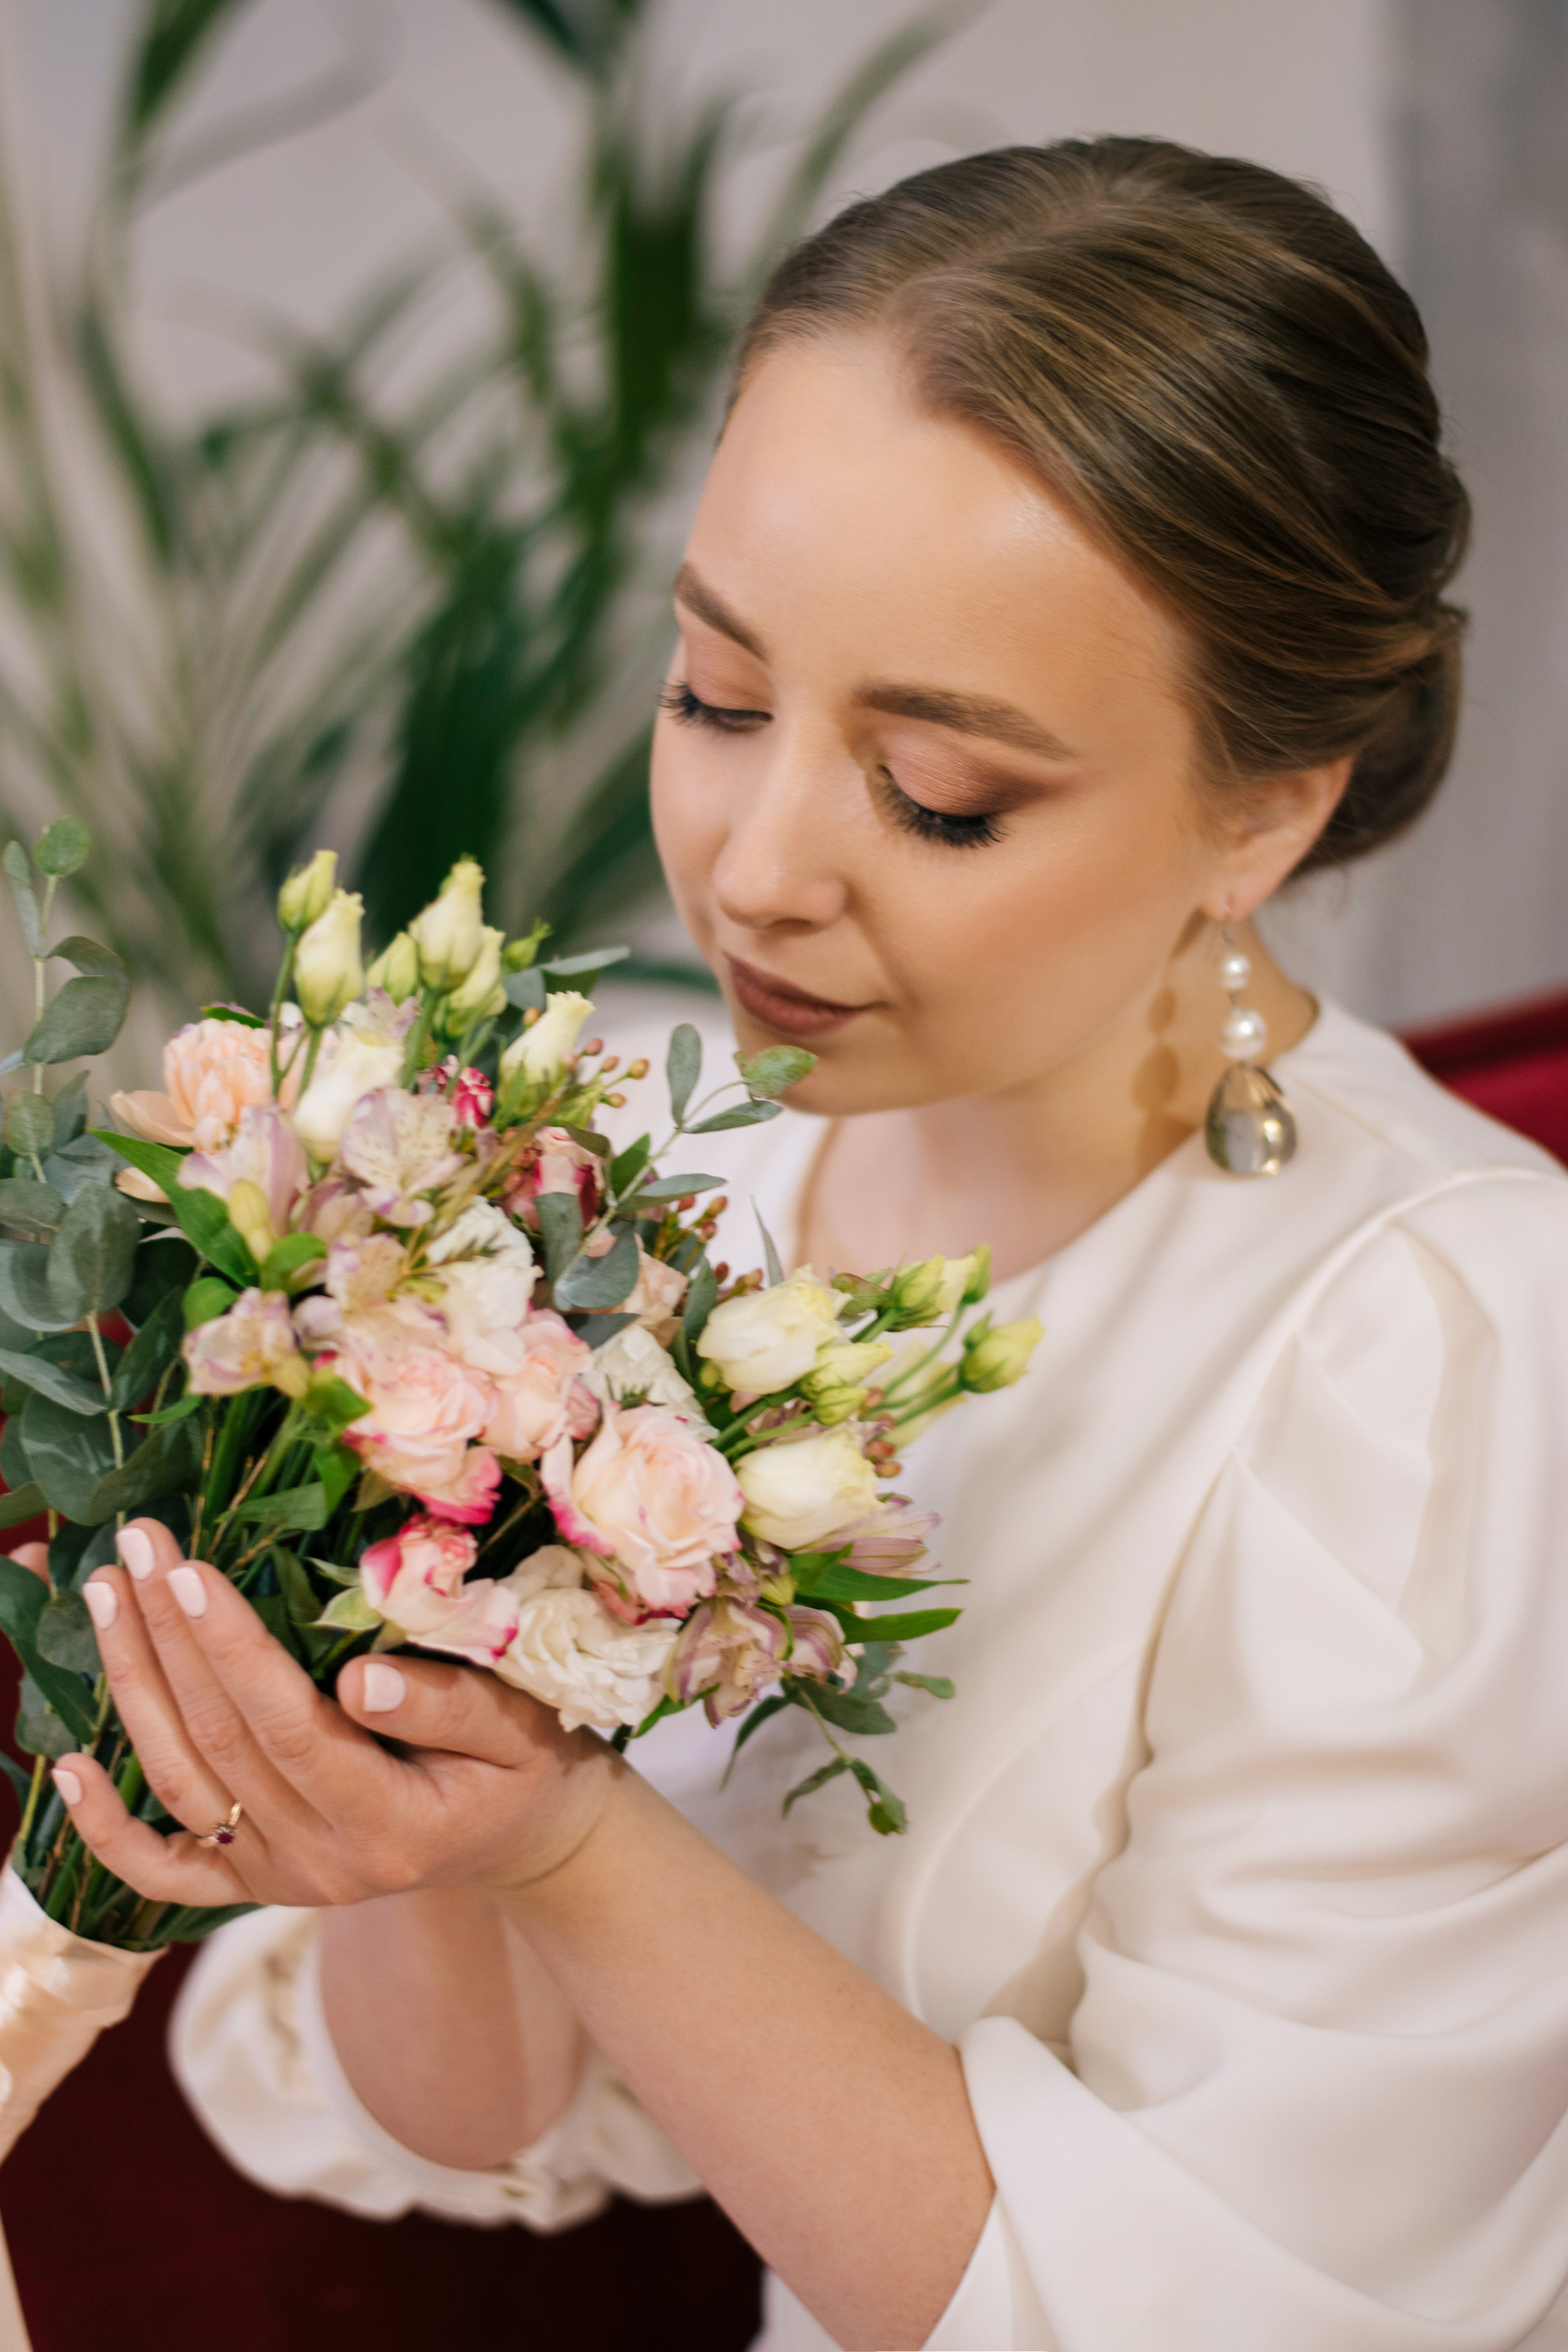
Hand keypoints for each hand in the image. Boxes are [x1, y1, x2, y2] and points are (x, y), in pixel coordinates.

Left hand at [55, 1518, 618, 1911]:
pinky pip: (166, 1873)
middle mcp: (324, 1866)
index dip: (232, 1650)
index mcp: (392, 1826)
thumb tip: (358, 1679)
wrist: (527, 1839)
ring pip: (184, 1784)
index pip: (289, 1727)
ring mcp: (283, 1881)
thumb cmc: (531, 1764)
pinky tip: (65, 1771)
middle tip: (136, 1544)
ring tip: (106, 1596)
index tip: (188, 1569)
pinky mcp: (258, 1886)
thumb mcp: (521, 1731)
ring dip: (133, 1688)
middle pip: (222, 1743)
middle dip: (170, 1637)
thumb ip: (449, 1709)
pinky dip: (107, 1831)